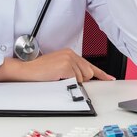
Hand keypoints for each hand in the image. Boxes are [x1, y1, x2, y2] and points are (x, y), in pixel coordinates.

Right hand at [0, 48, 114, 82]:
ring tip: (57, 77)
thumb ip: (72, 69)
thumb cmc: (40, 70)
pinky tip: (57, 77)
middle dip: (80, 80)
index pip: (89, 65)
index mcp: (70, 53)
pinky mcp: (66, 66)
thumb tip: (83, 78)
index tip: (109, 78)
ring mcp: (69, 59)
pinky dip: (67, 83)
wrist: (27, 70)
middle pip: (88, 73)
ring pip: (82, 78)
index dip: (101, 73)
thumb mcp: (58, 67)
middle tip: (64, 79)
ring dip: (71, 82)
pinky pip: (75, 81)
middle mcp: (71, 54)